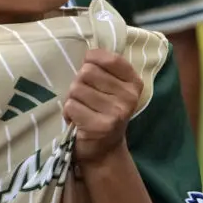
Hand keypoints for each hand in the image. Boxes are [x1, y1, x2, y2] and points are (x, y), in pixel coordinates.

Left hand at [64, 49, 142, 164]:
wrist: (104, 150)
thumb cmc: (102, 113)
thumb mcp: (111, 89)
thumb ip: (104, 69)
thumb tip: (89, 52)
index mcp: (134, 83)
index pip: (109, 59)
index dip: (92, 59)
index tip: (89, 69)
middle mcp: (129, 97)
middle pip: (87, 72)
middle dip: (79, 84)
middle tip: (84, 99)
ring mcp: (116, 112)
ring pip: (76, 89)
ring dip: (72, 99)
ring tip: (81, 110)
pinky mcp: (100, 126)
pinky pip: (70, 105)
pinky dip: (68, 113)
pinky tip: (77, 121)